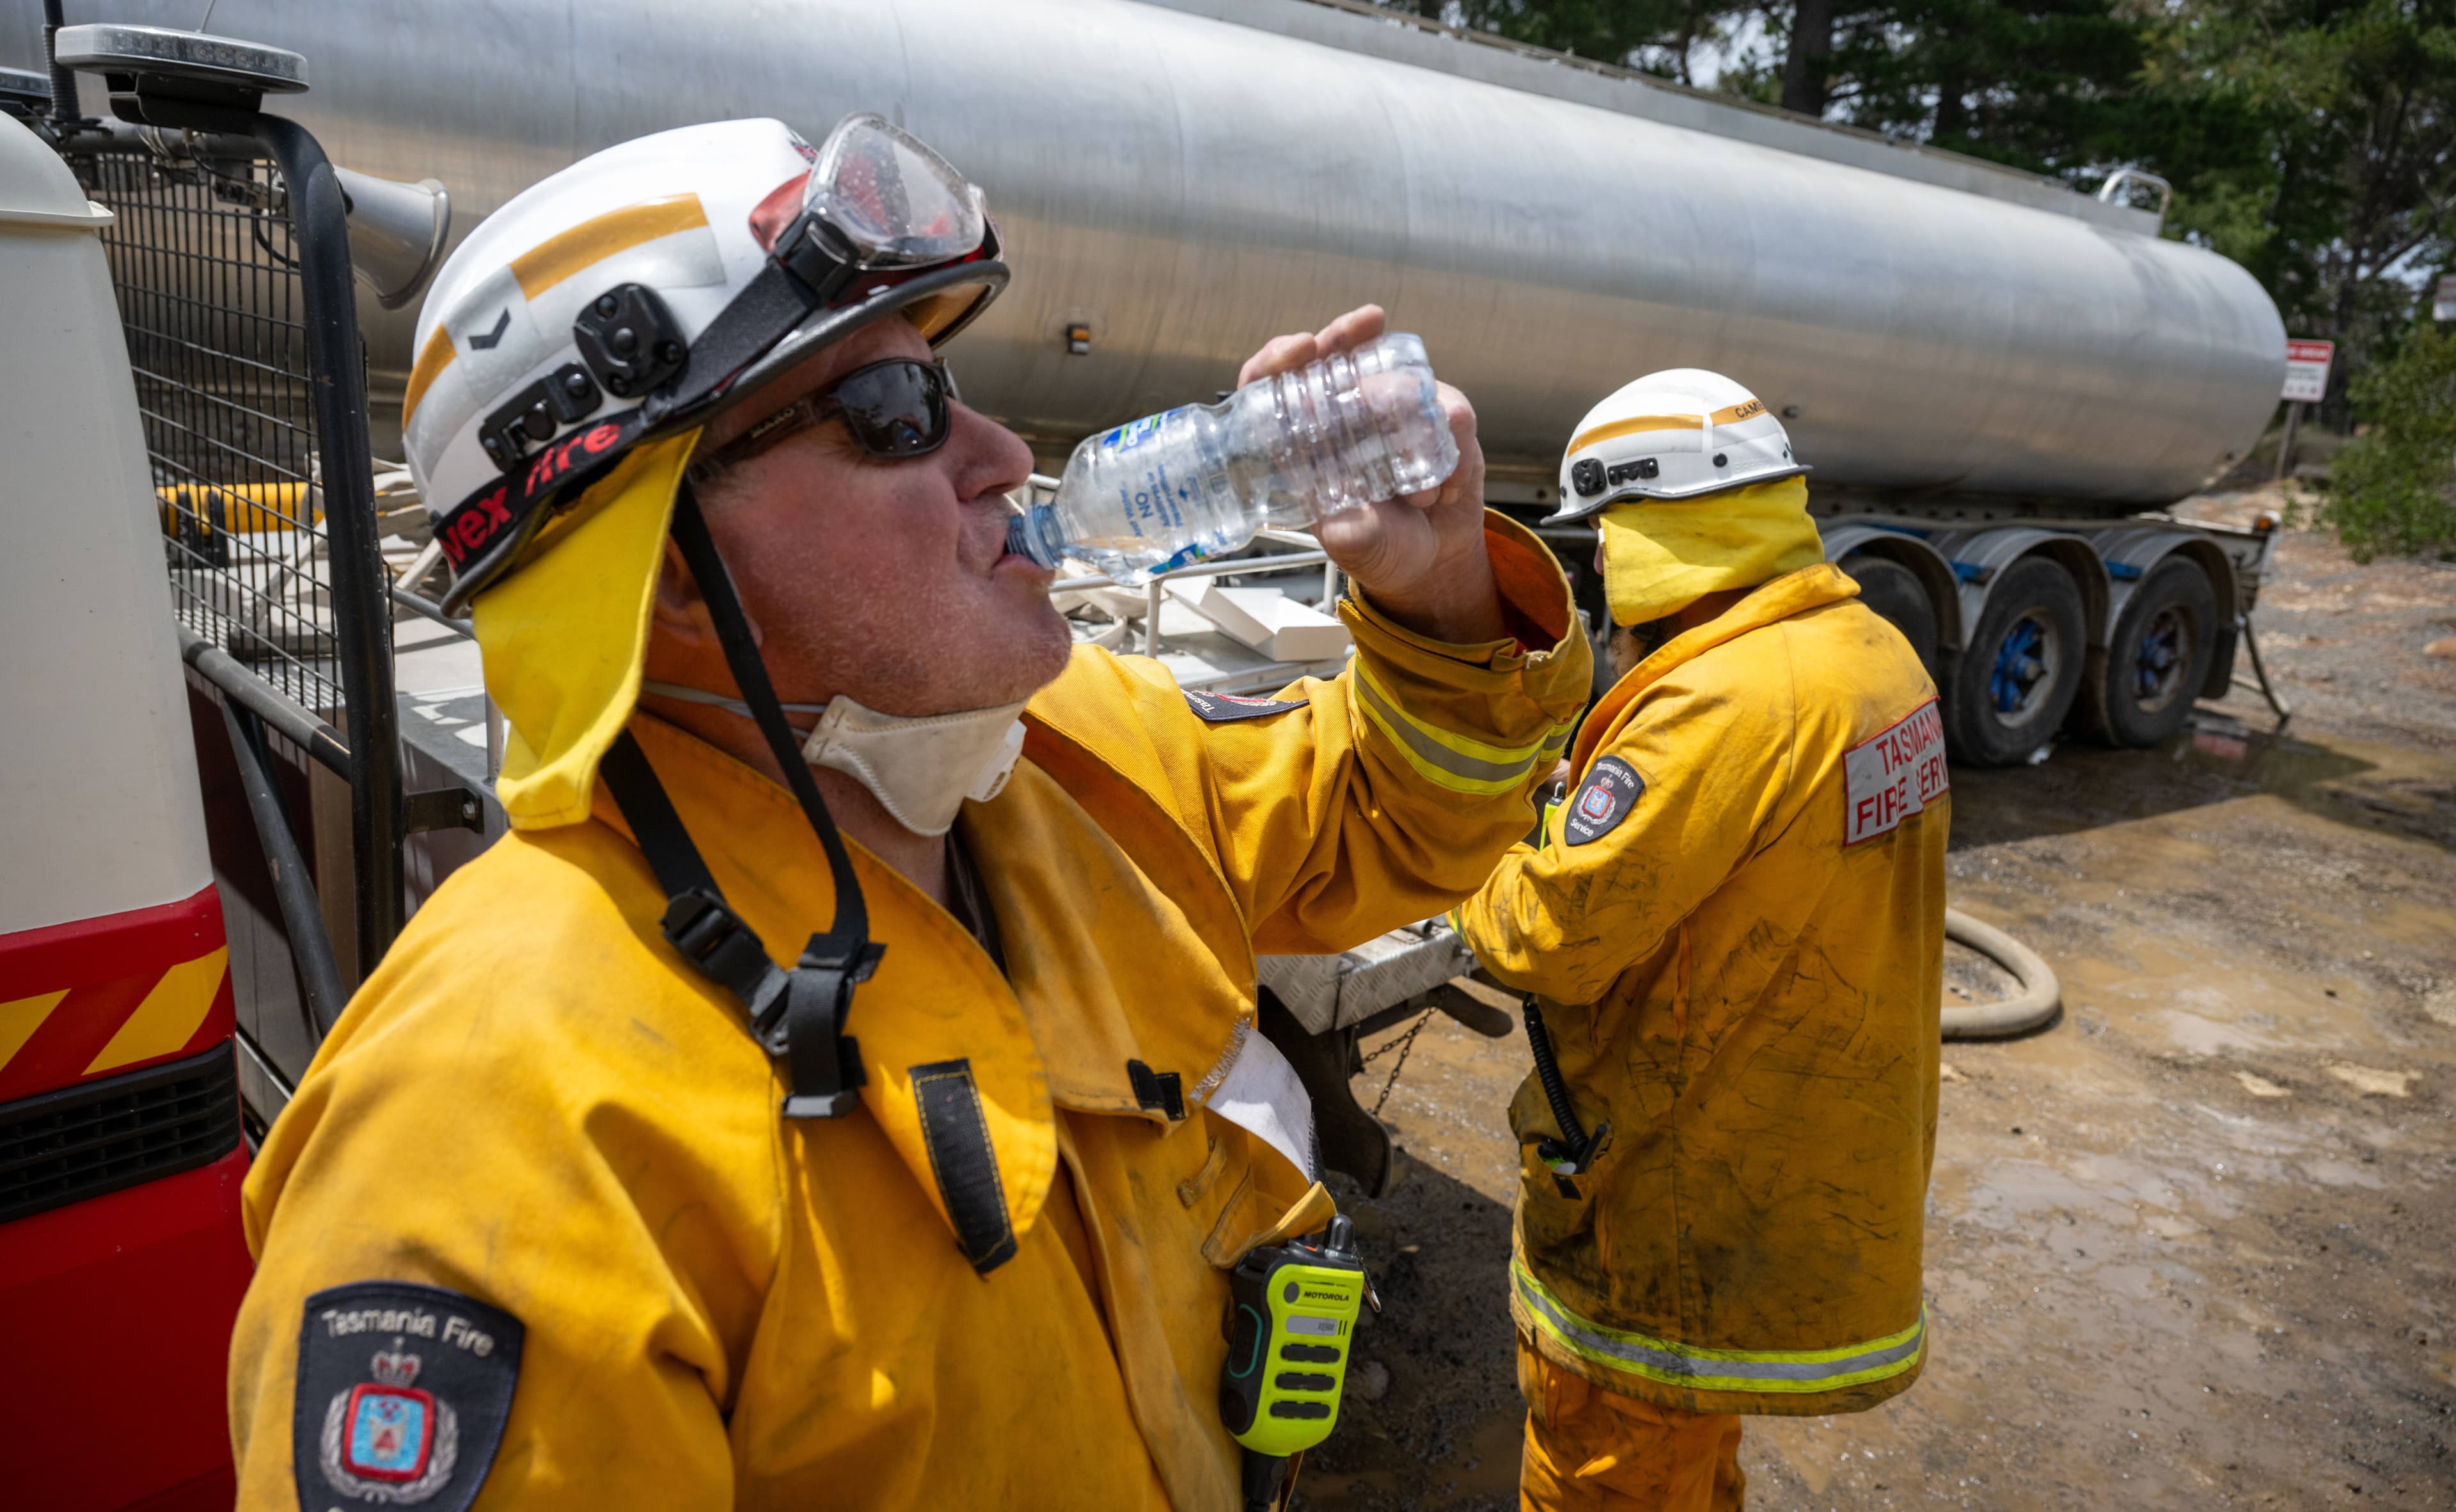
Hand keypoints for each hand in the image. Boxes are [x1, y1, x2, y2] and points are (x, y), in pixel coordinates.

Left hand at [1237, 305, 1505, 643]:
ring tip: (1419, 491)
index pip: (1273, 389)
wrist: (1436, 559)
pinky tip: (1446, 487)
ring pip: (1397, 372)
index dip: (1277, 363)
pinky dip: (1453, 444)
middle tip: (1367, 323)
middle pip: (1330, 356)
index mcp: (1305, 445)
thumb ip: (1351, 534)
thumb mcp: (1359, 548)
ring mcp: (1391, 410)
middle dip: (1346, 335)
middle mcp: (1344, 418)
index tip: (1300, 348)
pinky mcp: (1436, 414)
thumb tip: (1346, 521)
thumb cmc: (1383, 550)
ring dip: (1415, 410)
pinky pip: (1450, 407)